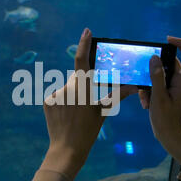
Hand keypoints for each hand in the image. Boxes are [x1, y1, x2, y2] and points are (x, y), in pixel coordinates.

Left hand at [40, 28, 137, 179]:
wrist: (66, 149)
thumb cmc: (88, 130)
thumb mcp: (103, 111)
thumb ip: (117, 95)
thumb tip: (134, 86)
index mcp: (82, 89)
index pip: (82, 60)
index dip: (84, 44)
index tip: (86, 31)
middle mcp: (67, 88)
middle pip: (77, 77)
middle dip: (83, 83)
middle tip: (87, 100)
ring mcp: (55, 94)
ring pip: (67, 87)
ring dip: (72, 93)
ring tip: (75, 112)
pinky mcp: (46, 100)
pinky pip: (57, 95)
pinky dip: (62, 100)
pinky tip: (65, 114)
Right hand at [139, 36, 180, 164]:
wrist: (169, 137)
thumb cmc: (167, 120)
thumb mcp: (158, 97)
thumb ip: (156, 77)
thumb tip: (154, 58)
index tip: (167, 40)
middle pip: (169, 64)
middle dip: (154, 69)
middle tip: (144, 74)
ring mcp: (174, 87)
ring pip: (159, 75)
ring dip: (148, 84)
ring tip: (144, 97)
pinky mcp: (167, 93)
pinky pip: (156, 85)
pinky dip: (148, 91)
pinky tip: (145, 103)